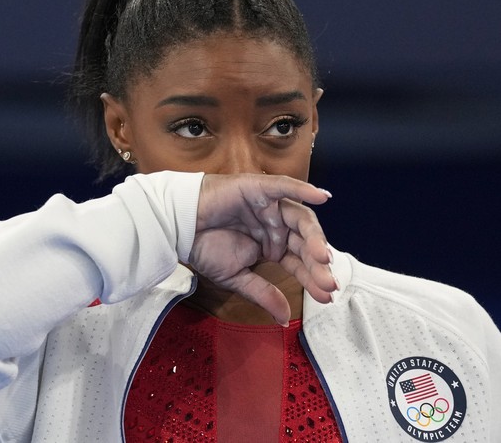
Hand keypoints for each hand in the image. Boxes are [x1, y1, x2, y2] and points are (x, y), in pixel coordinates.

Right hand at [190, 173, 335, 324]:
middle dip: (317, 263)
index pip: (299, 261)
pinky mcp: (259, 189)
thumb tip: (284, 319)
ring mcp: (269, 206)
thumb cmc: (204, 247)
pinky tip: (321, 196)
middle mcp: (275, 225)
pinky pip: (284, 186)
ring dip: (314, 236)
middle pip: (304, 241)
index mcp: (272, 245)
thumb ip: (263, 293)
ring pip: (299, 218)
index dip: (312, 277)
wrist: (178, 228)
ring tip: (322, 257)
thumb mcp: (237, 277)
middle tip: (327, 282)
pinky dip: (304, 189)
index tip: (326, 296)